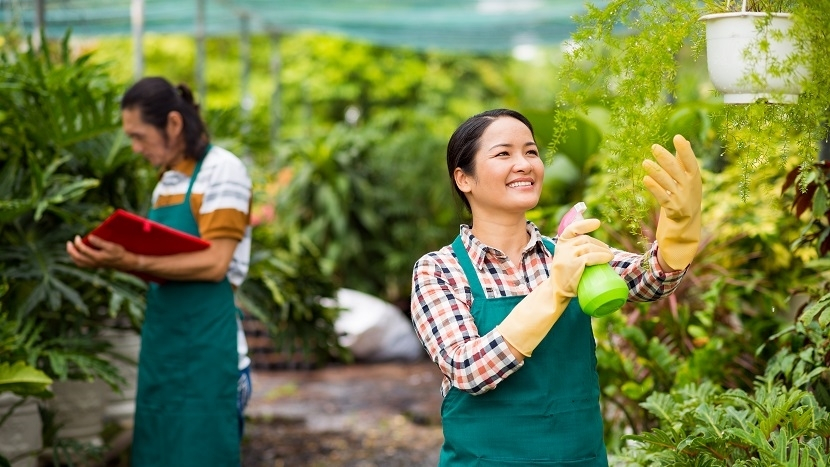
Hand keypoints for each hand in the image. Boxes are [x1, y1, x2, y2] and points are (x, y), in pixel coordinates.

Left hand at [66, 235, 136, 269]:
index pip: (82, 249)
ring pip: (78, 262)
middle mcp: (93, 262)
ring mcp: (93, 265)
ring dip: (72, 255)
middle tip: (69, 242)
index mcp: (97, 257)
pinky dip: (76, 259)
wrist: (124, 262)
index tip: (77, 236)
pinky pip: (81, 264)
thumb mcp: (111, 246)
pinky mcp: (94, 266)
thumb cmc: (119, 252)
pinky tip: (77, 254)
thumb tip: (89, 237)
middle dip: (70, 249)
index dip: (77, 242)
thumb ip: (99, 242)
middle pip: (77, 257)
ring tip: (71, 248)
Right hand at [551, 218, 614, 297]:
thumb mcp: (565, 259)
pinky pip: (590, 257)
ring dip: (603, 251)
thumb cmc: (565, 276)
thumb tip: (597, 247)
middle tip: (608, 253)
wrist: (555, 293)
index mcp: (561, 244)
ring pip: (589, 247)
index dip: (585, 224)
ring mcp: (568, 256)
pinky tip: (607, 258)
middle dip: (600, 245)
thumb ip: (574, 251)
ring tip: (610, 256)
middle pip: (586, 240)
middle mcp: (563, 247)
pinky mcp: (573, 265)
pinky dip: (601, 257)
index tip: (597, 223)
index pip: (572, 229)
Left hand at [642, 134, 701, 269]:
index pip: (691, 162)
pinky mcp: (672, 209)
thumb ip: (684, 162)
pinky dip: (654, 188)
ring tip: (645, 162)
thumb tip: (684, 141)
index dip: (685, 151)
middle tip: (654, 147)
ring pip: (667, 183)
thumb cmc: (686, 196)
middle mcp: (689, 188)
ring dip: (656, 172)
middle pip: (676, 171)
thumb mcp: (688, 180)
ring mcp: (681, 199)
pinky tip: (646, 179)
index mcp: (694, 179)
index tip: (678, 137)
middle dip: (665, 158)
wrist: (687, 224)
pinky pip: (662, 197)